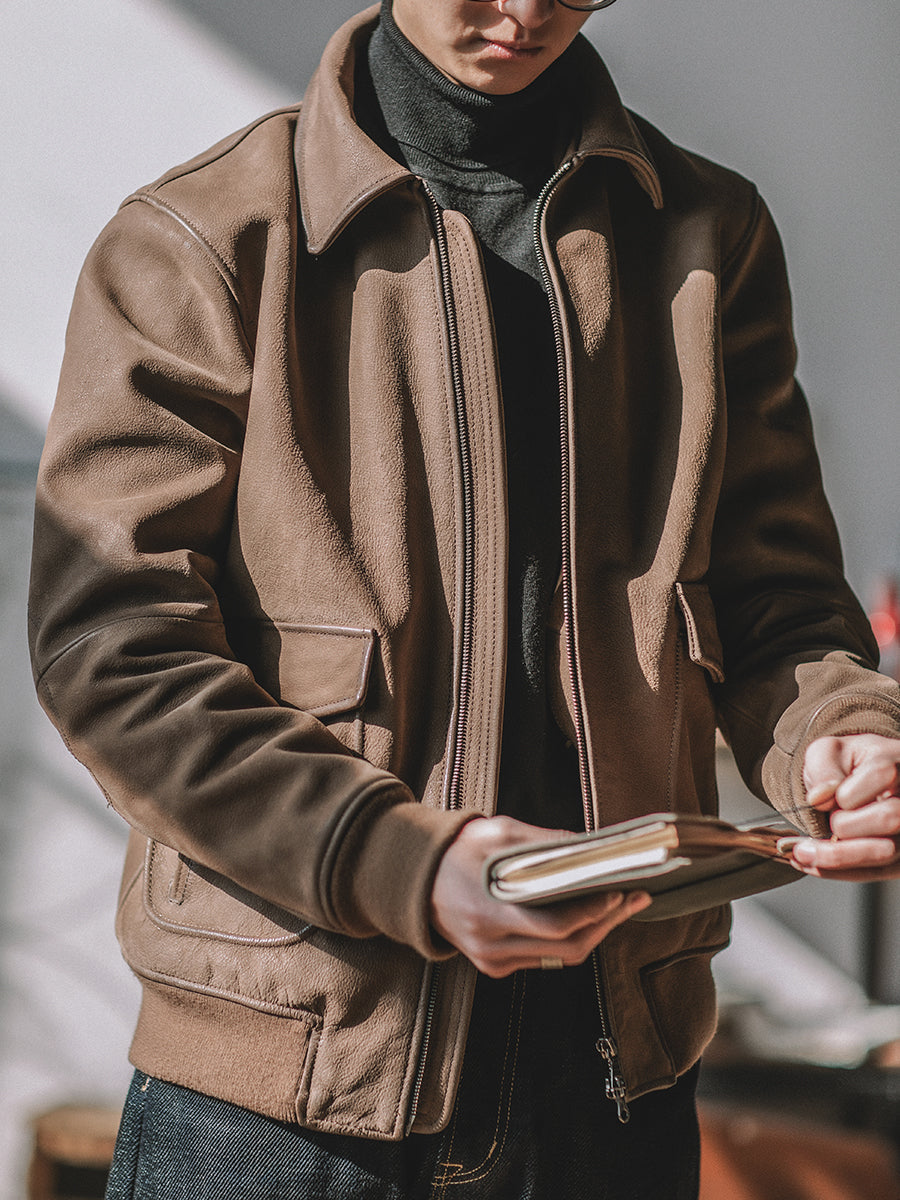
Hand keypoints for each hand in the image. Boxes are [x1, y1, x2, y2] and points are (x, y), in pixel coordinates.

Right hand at [430, 815, 650, 976]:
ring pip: (559, 958)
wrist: (415, 878)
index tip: (618, 893)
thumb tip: (588, 847)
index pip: (554, 927)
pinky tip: (587, 916)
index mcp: (489, 912)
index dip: (592, 913)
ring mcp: (492, 960)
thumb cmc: (457, 850)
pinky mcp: (494, 965)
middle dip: (605, 924)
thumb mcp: (497, 832)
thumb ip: (542, 843)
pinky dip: (568, 939)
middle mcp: (491, 945)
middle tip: (633, 899)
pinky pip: (542, 958)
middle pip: (565, 949)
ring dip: (593, 933)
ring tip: (620, 906)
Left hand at [791, 734, 899, 879]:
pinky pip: (875, 873)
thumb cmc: (848, 767)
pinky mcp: (899, 860)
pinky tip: (813, 863)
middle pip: (889, 817)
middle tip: (828, 821)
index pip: (881, 776)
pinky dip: (839, 872)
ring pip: (885, 852)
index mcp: (895, 764)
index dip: (848, 791)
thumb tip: (819, 798)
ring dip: (838, 856)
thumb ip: (823, 768)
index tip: (826, 797)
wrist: (860, 783)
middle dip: (846, 824)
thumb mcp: (829, 752)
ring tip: (804, 851)